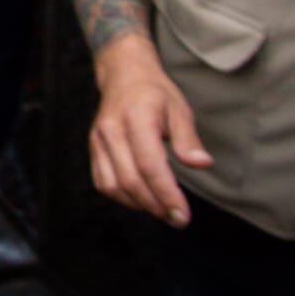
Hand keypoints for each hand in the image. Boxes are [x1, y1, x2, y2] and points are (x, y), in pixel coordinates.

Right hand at [89, 34, 213, 226]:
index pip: (150, 165)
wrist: (123, 75)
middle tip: (178, 219)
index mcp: (136, 118)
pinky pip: (103, 182)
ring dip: (139, 204)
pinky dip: (122, 197)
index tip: (183, 214)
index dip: (167, 194)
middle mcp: (111, 130)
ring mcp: (98, 140)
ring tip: (162, 210)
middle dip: (156, 205)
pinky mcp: (93, 148)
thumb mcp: (180, 109)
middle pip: (131, 180)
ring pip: (113, 185)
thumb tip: (201, 164)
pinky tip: (142, 199)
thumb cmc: (155, 93)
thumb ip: (189, 139)